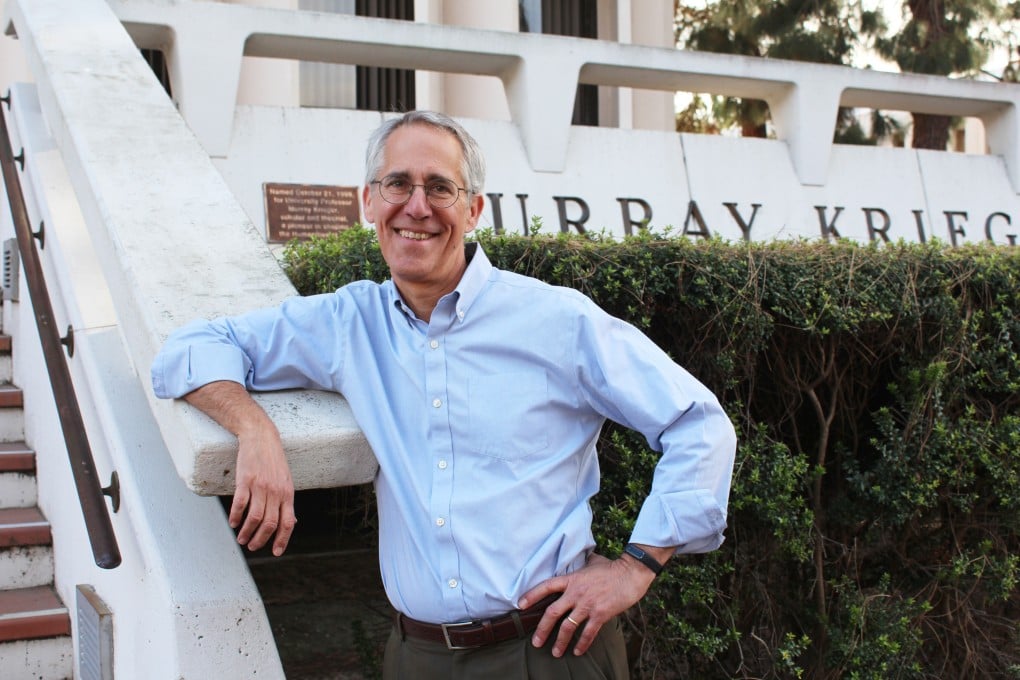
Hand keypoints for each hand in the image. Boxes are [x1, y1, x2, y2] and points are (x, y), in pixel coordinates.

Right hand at [230, 421, 295, 555]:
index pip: (288, 522)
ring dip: (247, 532)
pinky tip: (233, 523)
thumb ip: (286, 501)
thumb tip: (292, 521)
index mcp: (288, 494)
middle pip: (269, 524)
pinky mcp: (246, 480)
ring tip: (242, 539)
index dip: (282, 540)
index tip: (276, 552)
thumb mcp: (286, 480)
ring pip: (254, 518)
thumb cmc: (274, 461)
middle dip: (261, 540)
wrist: (261, 438)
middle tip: (253, 547)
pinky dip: (236, 517)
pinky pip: (240, 504)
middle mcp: (276, 492)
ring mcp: (260, 486)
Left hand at [518, 551, 658, 657]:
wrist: (630, 574)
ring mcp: (588, 604)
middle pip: (552, 612)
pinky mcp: (600, 614)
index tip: (521, 604)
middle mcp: (576, 593)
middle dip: (542, 629)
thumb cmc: (612, 567)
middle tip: (535, 642)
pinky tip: (577, 651)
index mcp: (572, 579)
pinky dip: (582, 644)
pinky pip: (588, 633)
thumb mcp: (593, 561)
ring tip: (555, 652)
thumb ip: (582, 564)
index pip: (547, 586)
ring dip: (560, 642)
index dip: (532, 595)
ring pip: (568, 627)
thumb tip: (581, 557)